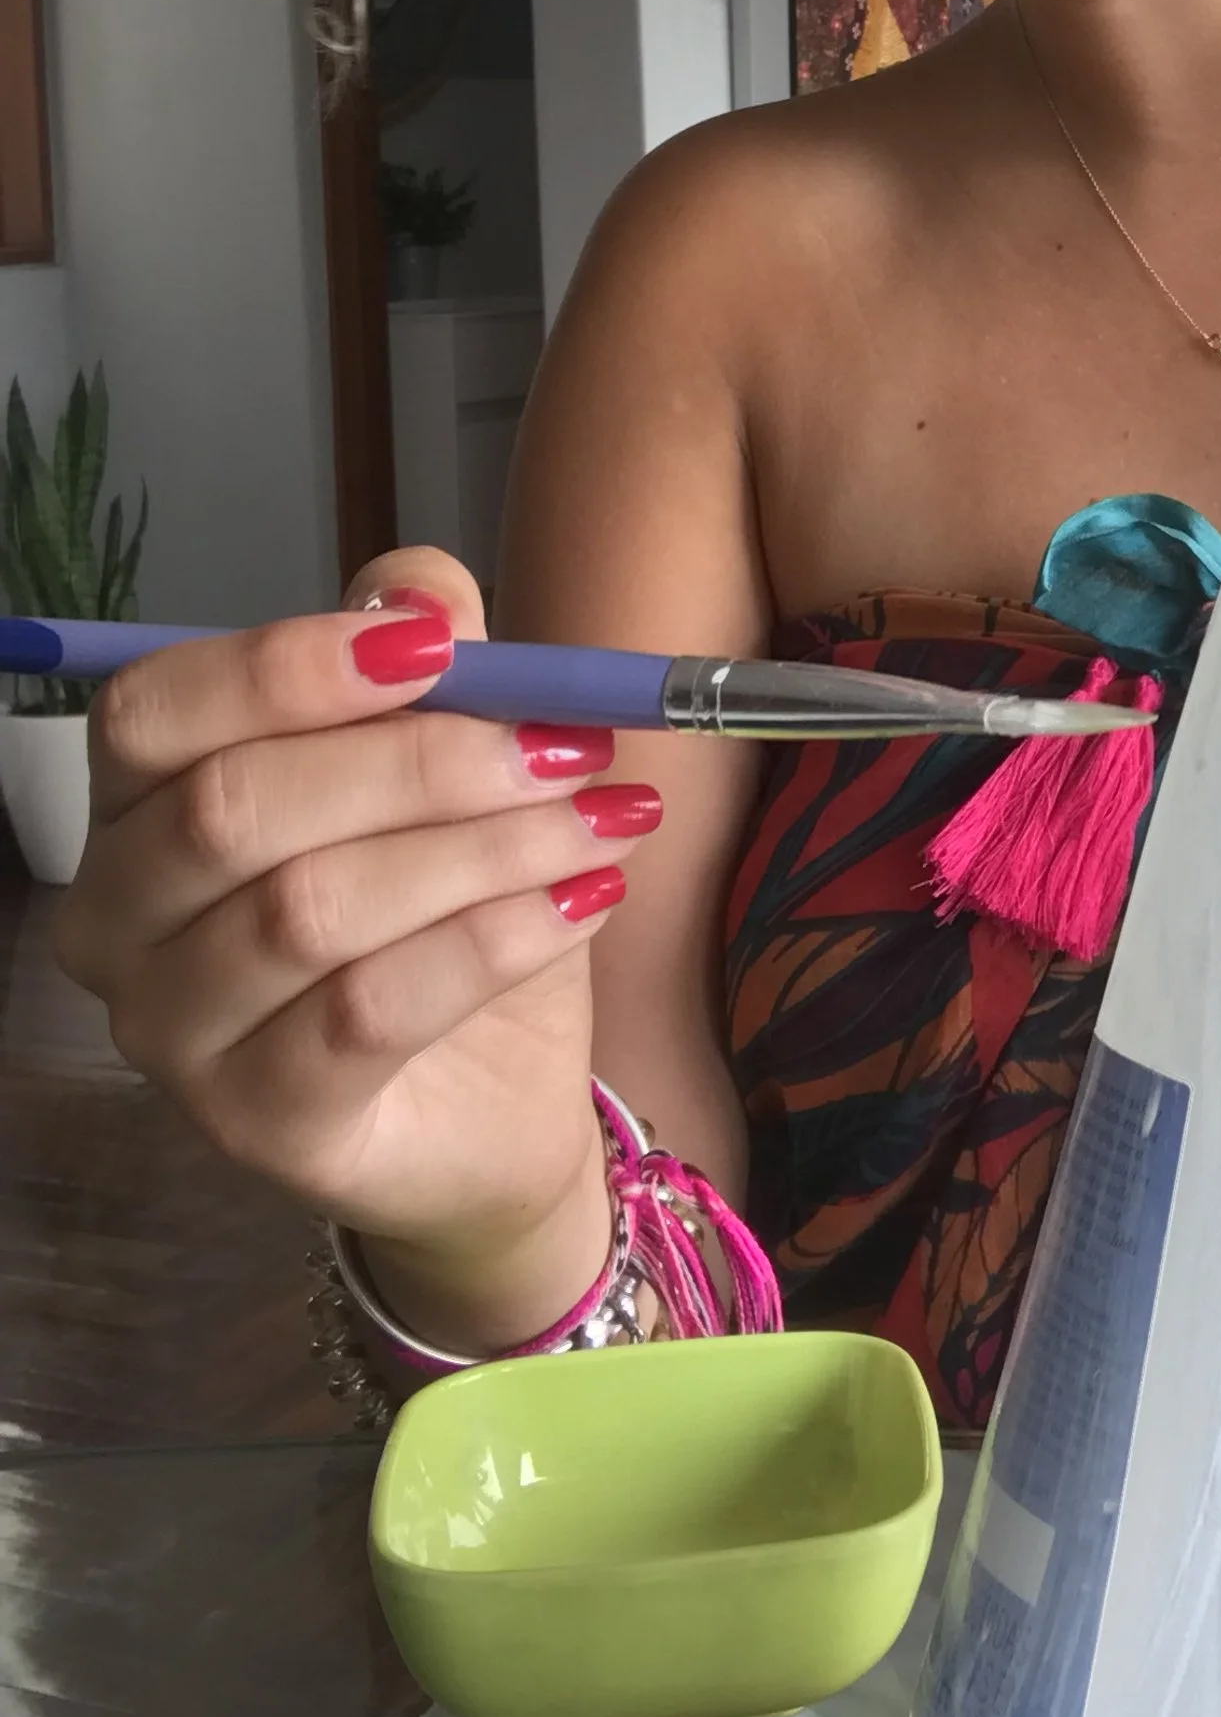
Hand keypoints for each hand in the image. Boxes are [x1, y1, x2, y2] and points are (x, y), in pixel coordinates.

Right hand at [53, 548, 662, 1275]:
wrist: (494, 1103)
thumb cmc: (446, 915)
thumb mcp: (455, 765)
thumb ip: (428, 664)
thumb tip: (414, 593)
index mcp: (138, 806)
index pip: (154, 712)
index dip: (288, 665)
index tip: (442, 648)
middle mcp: (118, 922)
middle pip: (235, 806)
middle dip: (424, 761)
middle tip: (572, 743)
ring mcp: (173, 1035)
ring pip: (310, 909)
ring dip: (486, 848)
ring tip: (607, 820)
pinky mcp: (256, 1122)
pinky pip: (369, 1010)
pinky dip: (493, 940)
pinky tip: (584, 901)